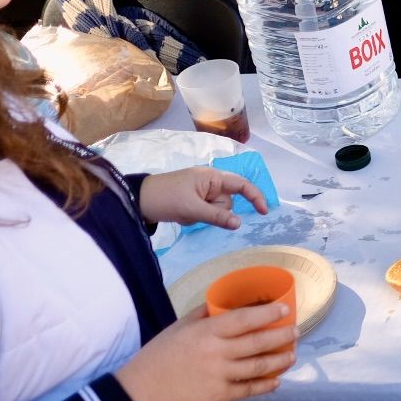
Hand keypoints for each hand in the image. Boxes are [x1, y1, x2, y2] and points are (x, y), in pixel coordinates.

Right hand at [113, 304, 295, 400]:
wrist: (139, 393)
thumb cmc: (157, 356)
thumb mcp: (177, 328)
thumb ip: (202, 315)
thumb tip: (224, 304)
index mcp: (205, 332)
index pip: (244, 319)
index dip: (267, 313)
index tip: (285, 309)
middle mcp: (216, 352)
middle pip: (258, 342)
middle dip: (282, 336)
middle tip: (296, 332)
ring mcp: (219, 376)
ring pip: (258, 366)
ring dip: (279, 360)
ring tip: (292, 355)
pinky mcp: (218, 396)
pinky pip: (248, 390)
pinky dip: (265, 385)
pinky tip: (276, 381)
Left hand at [138, 167, 268, 228]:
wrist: (137, 200)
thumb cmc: (165, 198)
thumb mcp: (192, 209)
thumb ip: (217, 216)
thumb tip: (239, 224)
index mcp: (212, 176)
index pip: (242, 184)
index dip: (255, 196)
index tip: (263, 212)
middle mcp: (210, 181)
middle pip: (227, 201)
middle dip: (215, 211)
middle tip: (196, 212)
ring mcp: (201, 190)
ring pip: (216, 209)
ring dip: (204, 215)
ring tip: (185, 213)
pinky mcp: (194, 199)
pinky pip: (205, 211)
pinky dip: (196, 216)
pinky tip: (182, 214)